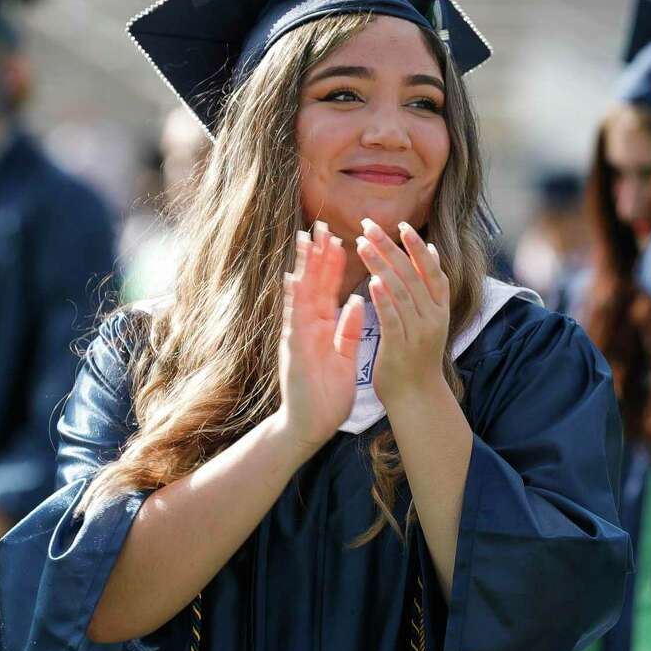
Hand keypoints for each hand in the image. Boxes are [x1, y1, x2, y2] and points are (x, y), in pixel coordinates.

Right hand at [276, 221, 364, 448]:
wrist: (310, 426)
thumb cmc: (327, 394)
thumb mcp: (344, 356)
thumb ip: (348, 329)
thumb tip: (356, 301)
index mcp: (321, 328)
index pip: (327, 289)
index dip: (332, 264)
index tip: (339, 237)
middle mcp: (306, 327)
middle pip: (312, 284)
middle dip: (316, 254)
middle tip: (320, 224)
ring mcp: (297, 337)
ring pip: (300, 296)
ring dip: (303, 267)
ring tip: (306, 241)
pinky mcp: (294, 352)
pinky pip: (295, 322)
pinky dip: (295, 301)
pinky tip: (295, 280)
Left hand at [356, 219, 449, 406]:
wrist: (417, 397)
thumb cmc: (418, 355)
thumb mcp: (430, 318)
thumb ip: (430, 287)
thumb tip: (432, 250)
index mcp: (440, 308)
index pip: (432, 270)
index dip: (418, 247)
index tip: (402, 225)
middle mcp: (433, 317)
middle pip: (413, 274)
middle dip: (391, 247)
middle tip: (370, 225)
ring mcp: (419, 332)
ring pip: (401, 291)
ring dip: (381, 265)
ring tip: (362, 244)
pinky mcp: (401, 347)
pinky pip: (393, 318)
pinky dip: (383, 299)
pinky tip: (371, 281)